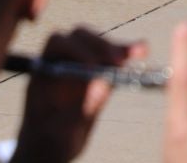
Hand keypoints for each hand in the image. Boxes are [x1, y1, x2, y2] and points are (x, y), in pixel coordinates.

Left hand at [10, 26, 146, 162]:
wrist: (51, 149)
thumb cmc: (49, 141)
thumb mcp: (61, 132)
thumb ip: (81, 110)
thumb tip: (105, 85)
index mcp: (44, 73)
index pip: (57, 43)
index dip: (76, 49)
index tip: (92, 66)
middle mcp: (62, 64)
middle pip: (80, 38)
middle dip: (100, 45)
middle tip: (117, 62)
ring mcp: (80, 67)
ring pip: (99, 45)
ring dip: (118, 48)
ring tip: (140, 52)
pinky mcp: (98, 75)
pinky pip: (113, 59)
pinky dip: (128, 53)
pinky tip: (142, 51)